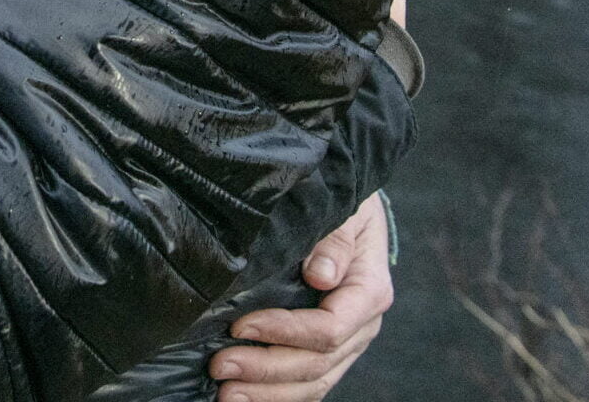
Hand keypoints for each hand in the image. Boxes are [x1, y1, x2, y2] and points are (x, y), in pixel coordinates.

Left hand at [210, 192, 393, 400]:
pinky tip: (246, 396)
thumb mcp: (344, 211)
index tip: (239, 326)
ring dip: (268, 393)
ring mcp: (348, 342)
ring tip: (226, 393)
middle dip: (265, 369)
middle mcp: (362, 324)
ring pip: (312, 382)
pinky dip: (277, 394)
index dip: (284, 332)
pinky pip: (308, 383)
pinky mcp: (329, 349)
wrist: (354, 213)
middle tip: (220, 366)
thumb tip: (321, 276)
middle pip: (317, 363)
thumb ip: (334, 240)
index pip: (329, 328)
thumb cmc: (344, 207)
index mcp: (368, 291)